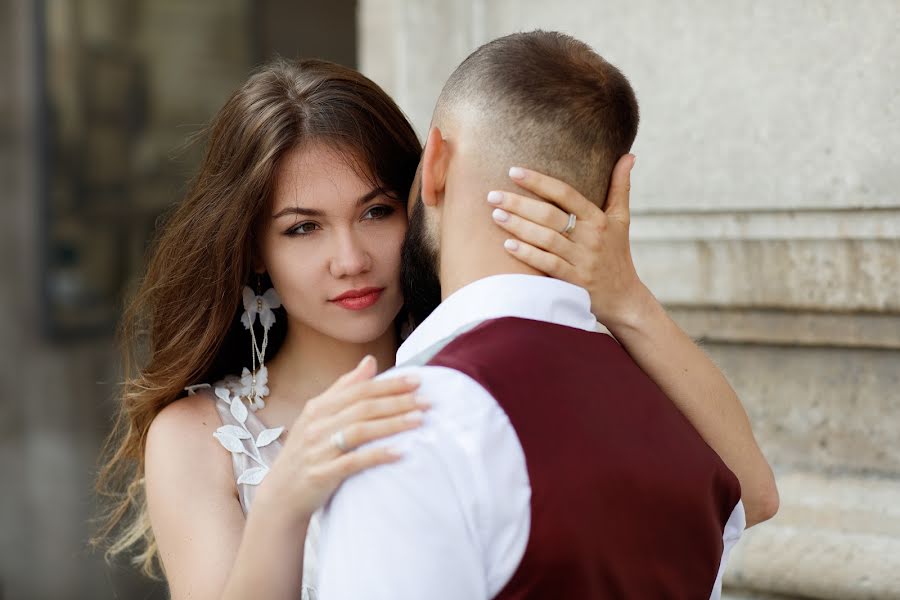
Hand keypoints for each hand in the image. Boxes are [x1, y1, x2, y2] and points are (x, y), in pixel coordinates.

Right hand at [258, 356, 426, 521]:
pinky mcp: (322, 474)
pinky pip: (354, 462)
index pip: (359, 390)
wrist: (281, 495)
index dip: (389, 384)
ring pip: (360, 431)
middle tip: (427, 401)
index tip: (417, 380)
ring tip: (419, 421)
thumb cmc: (306, 452)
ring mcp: (318, 450)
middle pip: (363, 408)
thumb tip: (370, 361)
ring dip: (392, 424)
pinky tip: (400, 452)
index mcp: (318, 408)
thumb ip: (344, 388)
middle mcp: (316, 425)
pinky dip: (378, 455)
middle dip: (398, 402)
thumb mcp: (318, 417)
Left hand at [488, 154, 648, 327]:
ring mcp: (583, 260)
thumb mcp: (622, 219)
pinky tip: (507, 245)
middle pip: (550, 215)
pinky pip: (547, 264)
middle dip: (519, 203)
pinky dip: (527, 254)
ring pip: (546, 239)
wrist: (624, 297)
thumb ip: (620, 187)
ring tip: (495, 215)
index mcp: (599, 219)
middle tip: (493, 195)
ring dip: (518, 226)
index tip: (514, 172)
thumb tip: (629, 155)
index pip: (565, 193)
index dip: (539, 182)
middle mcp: (592, 238)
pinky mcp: (574, 282)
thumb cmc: (617, 253)